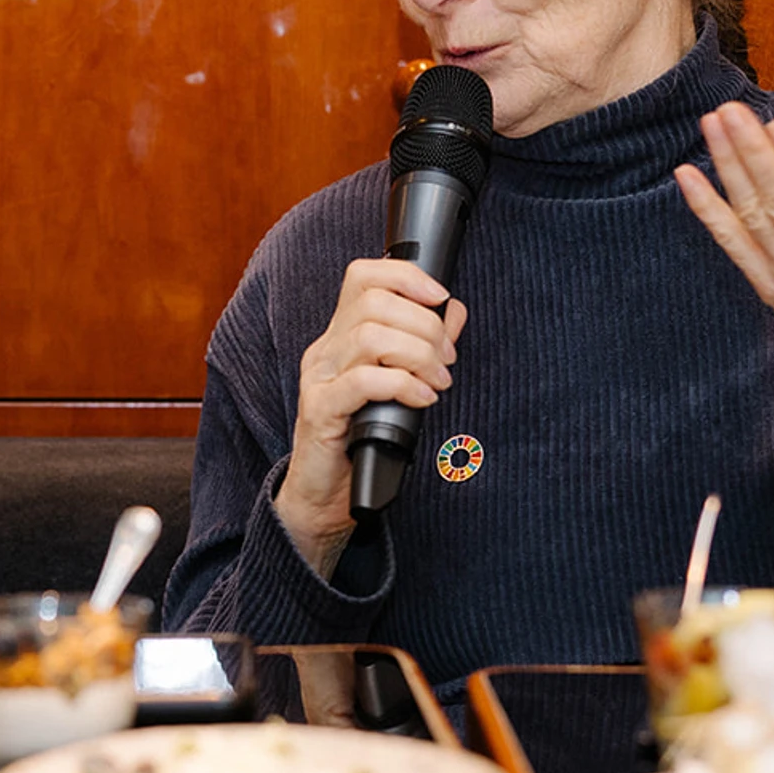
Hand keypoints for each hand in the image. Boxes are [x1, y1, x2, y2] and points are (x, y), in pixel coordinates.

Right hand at [279, 259, 466, 572]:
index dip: (406, 275)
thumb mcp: (399, 385)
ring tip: (438, 382)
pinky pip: (364, 381)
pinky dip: (403, 385)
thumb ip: (423, 345)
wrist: (323, 497)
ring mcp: (319, 377)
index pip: (364, 275)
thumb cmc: (362, 441)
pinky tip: (421, 400)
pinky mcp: (321, 409)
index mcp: (341, 335)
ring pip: (371, 336)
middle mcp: (325, 349)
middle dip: (425, 325)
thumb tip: (453, 310)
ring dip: (419, 355)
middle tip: (446, 361)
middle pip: (375, 302)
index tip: (441, 298)